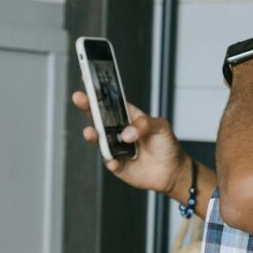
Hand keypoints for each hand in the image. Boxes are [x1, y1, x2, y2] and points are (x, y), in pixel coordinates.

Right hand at [71, 91, 188, 195]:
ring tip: (90, 132)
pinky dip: (110, 161)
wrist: (172, 171)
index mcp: (128, 117)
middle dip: (88, 107)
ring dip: (93, 136)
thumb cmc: (167, 145)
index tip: (88, 81)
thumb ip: (145, 124)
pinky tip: (114, 160)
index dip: (99, 93)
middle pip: (99, 118)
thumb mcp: (160, 127)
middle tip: (79, 98)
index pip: (111, 103)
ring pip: (100, 140)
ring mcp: (117, 148)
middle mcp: (119, 132)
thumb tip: (127, 132)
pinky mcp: (118, 165)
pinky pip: (109, 162)